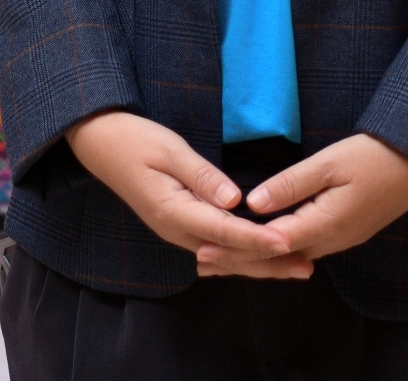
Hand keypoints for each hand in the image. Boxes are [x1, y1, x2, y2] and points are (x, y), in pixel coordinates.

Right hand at [64, 111, 303, 277]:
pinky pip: (215, 248)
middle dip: (268, 263)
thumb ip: (202, 176)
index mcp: (174, 211)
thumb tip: (235, 200)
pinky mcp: (178, 225)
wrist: (100, 143)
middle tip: (307, 268)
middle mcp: (176, 230)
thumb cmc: (135, 140)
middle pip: (229, 255)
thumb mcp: (170, 150)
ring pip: (223, 256)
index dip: (258, 239)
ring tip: (294, 267)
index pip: (225, 232)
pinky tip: (259, 257)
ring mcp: (176, 231)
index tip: (288, 243)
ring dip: (258, 263)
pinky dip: (241, 254)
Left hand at [196, 135, 407, 273]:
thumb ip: (290, 185)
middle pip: (277, 257)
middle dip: (239, 260)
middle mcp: (332, 241)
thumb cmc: (373, 157)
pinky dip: (277, 250)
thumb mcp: (328, 164)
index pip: (271, 244)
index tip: (205, 248)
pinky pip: (304, 247)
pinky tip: (263, 245)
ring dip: (256, 258)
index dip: (236, 248)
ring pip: (290, 255)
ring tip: (223, 259)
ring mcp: (340, 239)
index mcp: (325, 225)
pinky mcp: (344, 232)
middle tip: (203, 264)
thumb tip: (252, 204)